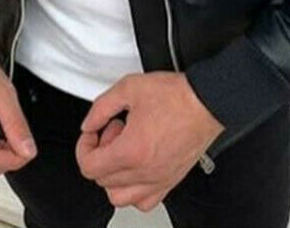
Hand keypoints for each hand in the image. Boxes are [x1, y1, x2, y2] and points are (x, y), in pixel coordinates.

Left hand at [75, 71, 223, 211]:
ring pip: (120, 197)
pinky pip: (145, 201)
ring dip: (113, 176)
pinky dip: (134, 190)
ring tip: (122, 151)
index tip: (92, 133)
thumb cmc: (177, 96)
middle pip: (102, 180)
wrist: (206, 101)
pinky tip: (137, 168)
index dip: (84, 147)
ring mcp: (159, 179)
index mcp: (131, 150)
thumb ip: (101, 107)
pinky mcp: (171, 180)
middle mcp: (144, 171)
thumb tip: (89, 124)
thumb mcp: (130, 88)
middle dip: (100, 153)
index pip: (89, 166)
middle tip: (113, 131)